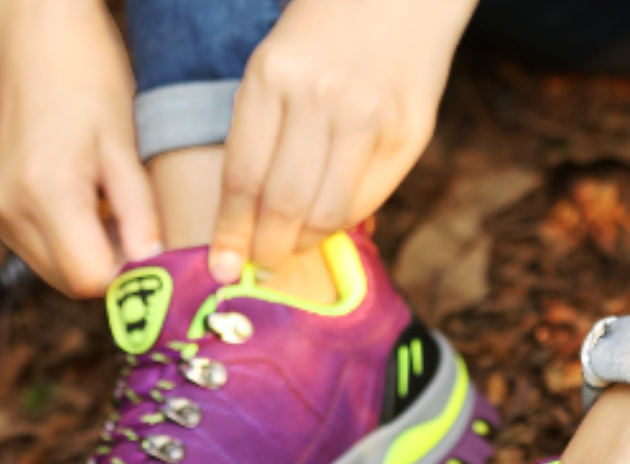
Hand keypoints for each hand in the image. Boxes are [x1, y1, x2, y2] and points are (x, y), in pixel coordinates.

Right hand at [0, 0, 161, 296]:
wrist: (31, 34)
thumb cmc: (87, 77)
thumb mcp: (125, 146)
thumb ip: (139, 214)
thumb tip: (153, 269)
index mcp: (45, 193)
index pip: (91, 280)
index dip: (129, 277)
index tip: (154, 254)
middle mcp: (13, 211)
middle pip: (74, 285)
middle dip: (113, 270)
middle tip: (140, 230)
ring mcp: (0, 213)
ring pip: (59, 275)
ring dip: (94, 258)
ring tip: (112, 210)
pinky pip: (44, 254)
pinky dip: (74, 245)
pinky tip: (90, 206)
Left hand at [209, 0, 476, 282]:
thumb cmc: (326, 32)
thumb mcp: (277, 64)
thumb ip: (265, 132)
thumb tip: (252, 219)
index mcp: (273, 75)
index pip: (243, 176)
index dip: (231, 232)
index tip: (223, 266)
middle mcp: (322, 97)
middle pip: (283, 204)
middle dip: (267, 248)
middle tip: (260, 266)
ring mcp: (369, 118)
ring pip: (327, 213)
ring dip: (304, 243)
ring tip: (291, 249)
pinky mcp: (407, 134)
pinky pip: (366, 200)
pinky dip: (342, 223)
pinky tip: (328, 222)